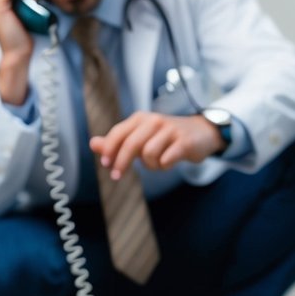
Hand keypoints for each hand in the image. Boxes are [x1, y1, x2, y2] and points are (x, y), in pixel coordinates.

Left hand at [90, 112, 222, 177]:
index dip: (109, 149)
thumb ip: (117, 142)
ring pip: (149, 154)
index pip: (119, 132)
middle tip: (116, 176)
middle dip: (121, 163)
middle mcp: (154, 121)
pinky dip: (164, 166)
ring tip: (157, 163)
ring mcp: (170, 130)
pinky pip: (166, 160)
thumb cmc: (166, 137)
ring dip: (150, 165)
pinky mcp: (184, 142)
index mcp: (141, 118)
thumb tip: (93, 144)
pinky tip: (169, 162)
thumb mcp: (140, 137)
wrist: (202, 132)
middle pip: (131, 144)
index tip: (105, 165)